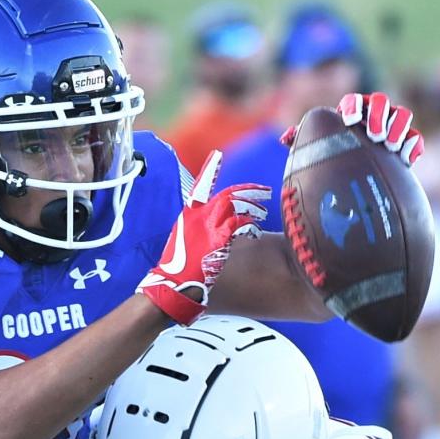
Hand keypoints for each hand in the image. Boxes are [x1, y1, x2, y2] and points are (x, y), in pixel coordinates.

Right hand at [137, 150, 270, 323]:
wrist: (173, 283)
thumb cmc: (179, 266)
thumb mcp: (185, 240)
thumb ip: (198, 227)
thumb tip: (213, 225)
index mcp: (189, 213)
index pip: (200, 186)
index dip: (209, 170)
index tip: (217, 155)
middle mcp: (198, 215)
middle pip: (228, 195)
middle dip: (249, 191)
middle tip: (266, 191)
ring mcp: (208, 225)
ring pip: (237, 207)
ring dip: (253, 208)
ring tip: (264, 213)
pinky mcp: (218, 239)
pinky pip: (239, 225)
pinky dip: (249, 226)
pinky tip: (255, 230)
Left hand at [280, 92, 423, 165]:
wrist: (355, 180)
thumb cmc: (333, 160)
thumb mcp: (315, 151)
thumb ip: (302, 141)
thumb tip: (286, 138)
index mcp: (351, 113)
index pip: (354, 101)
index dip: (354, 107)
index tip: (351, 121)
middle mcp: (373, 115)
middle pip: (381, 101)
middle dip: (380, 116)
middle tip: (375, 135)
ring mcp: (392, 128)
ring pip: (402, 114)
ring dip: (398, 127)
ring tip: (389, 146)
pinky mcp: (406, 143)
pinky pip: (415, 137)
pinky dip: (413, 144)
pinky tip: (407, 159)